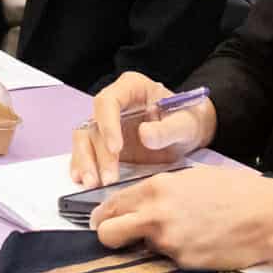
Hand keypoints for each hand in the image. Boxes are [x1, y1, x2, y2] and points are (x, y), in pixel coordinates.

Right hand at [69, 72, 215, 186]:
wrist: (188, 133)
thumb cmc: (187, 121)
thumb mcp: (186, 124)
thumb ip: (168, 129)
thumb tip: (145, 135)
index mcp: (131, 88)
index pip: (108, 101)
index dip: (108, 124)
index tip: (117, 149)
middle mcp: (113, 104)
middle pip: (93, 124)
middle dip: (97, 153)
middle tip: (107, 178)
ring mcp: (107, 125)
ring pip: (85, 140)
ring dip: (86, 162)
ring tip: (93, 184)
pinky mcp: (105, 144)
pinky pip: (88, 153)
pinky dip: (85, 167)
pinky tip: (84, 181)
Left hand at [90, 167, 272, 271]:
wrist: (267, 216)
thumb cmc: (235, 190)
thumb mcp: (193, 177)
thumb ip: (162, 190)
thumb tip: (142, 203)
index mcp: (157, 188)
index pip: (112, 205)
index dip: (105, 216)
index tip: (104, 222)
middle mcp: (156, 215)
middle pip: (108, 234)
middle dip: (110, 236)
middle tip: (122, 238)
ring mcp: (169, 242)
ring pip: (141, 249)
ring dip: (152, 245)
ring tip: (182, 235)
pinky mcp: (183, 262)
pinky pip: (169, 260)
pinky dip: (178, 254)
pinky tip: (199, 243)